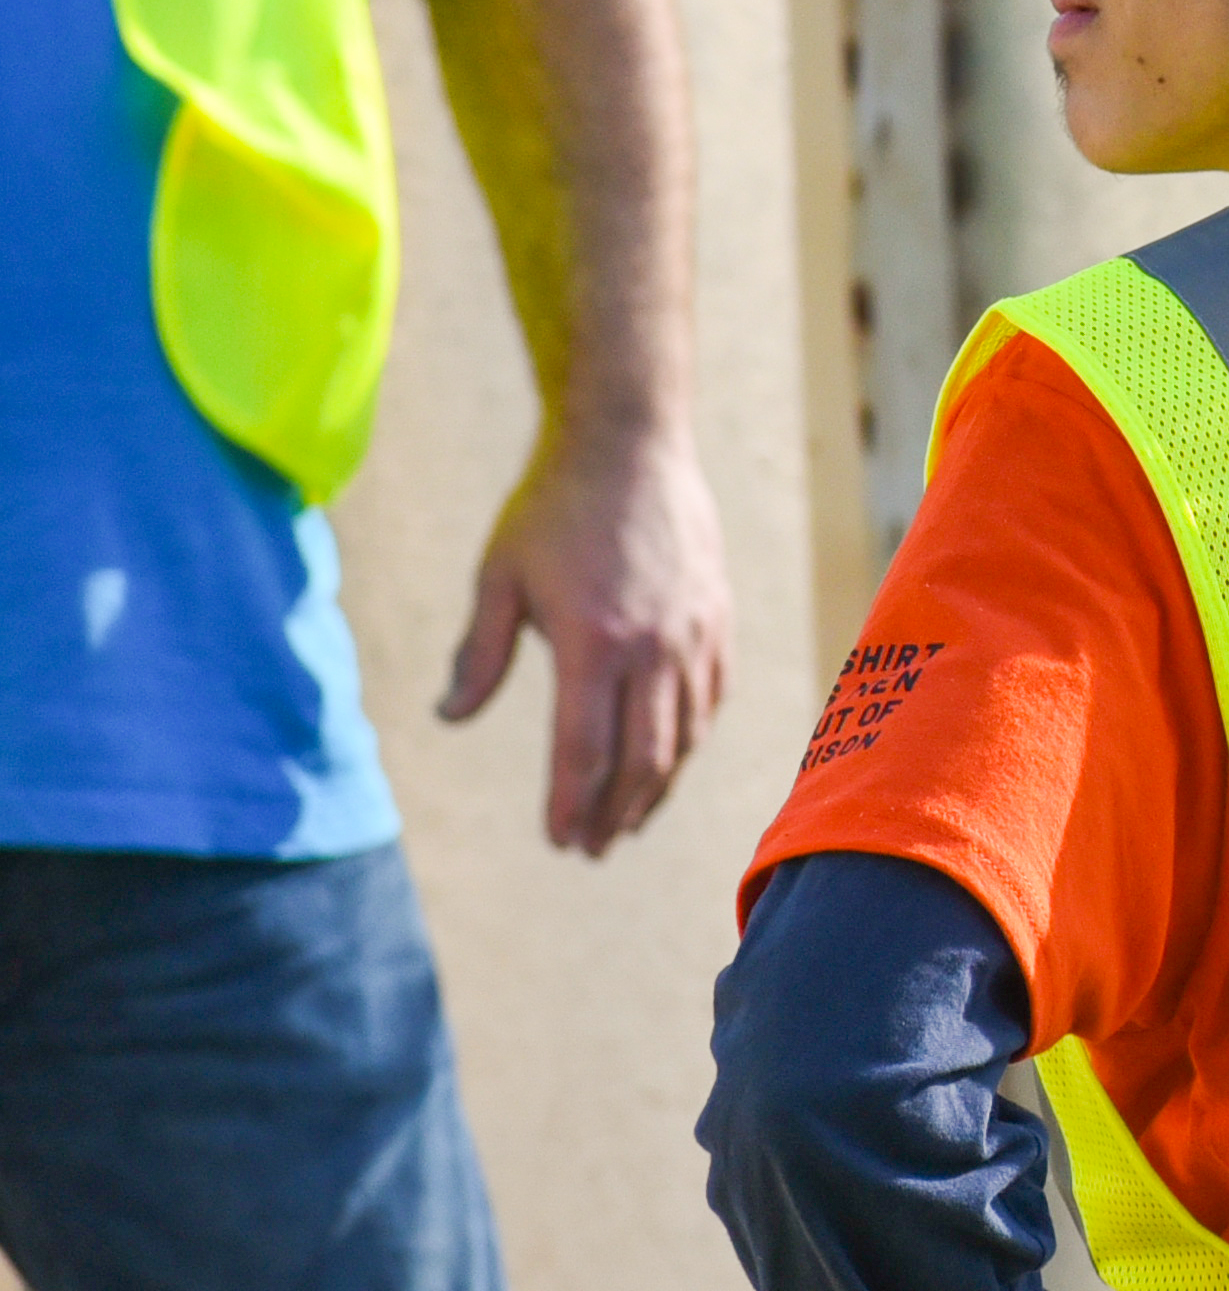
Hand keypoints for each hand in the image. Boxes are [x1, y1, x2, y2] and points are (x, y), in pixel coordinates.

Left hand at [440, 419, 731, 854]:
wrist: (632, 443)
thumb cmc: (554, 507)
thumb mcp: (499, 577)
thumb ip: (478, 653)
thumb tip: (450, 717)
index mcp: (594, 642)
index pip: (585, 749)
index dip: (571, 803)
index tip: (559, 841)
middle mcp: (653, 646)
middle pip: (644, 756)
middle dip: (617, 811)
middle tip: (592, 847)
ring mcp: (694, 632)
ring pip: (685, 734)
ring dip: (658, 786)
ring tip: (629, 819)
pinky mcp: (717, 616)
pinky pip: (712, 696)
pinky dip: (692, 737)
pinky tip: (671, 756)